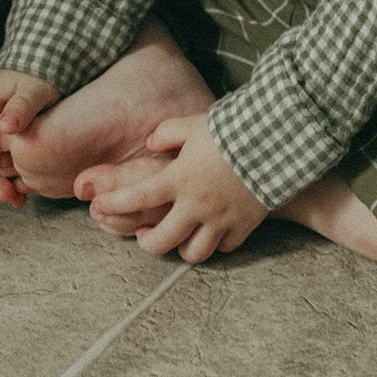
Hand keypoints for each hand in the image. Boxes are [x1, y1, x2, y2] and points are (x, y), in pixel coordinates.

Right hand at [0, 68, 60, 206]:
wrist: (58, 68)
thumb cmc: (44, 74)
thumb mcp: (35, 88)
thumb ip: (21, 106)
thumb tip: (6, 124)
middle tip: (7, 194)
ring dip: (1, 182)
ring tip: (16, 200)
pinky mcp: (13, 139)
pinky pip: (7, 161)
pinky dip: (14, 178)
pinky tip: (23, 192)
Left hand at [80, 113, 267, 262]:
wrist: (275, 139)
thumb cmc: (231, 128)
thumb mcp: (191, 123)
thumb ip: (165, 134)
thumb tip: (150, 144)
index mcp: (178, 179)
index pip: (136, 199)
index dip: (114, 204)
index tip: (100, 206)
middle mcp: (196, 205)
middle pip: (161, 242)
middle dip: (147, 243)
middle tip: (144, 234)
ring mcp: (221, 219)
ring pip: (194, 253)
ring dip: (181, 248)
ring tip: (178, 237)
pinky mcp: (245, 224)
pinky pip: (225, 247)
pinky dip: (216, 243)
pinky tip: (212, 233)